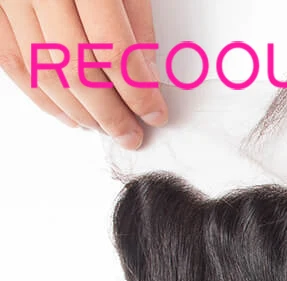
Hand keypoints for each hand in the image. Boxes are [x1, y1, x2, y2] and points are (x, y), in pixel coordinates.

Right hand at [0, 0, 165, 147]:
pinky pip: (13, 63)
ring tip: (106, 127)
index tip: (155, 113)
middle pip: (76, 70)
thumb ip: (136, 22)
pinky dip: (42, 97)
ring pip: (43, 73)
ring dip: (80, 112)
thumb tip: (146, 77)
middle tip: (132, 134)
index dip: (137, 91)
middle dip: (111, 113)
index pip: (112, 50)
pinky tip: (70, 115)